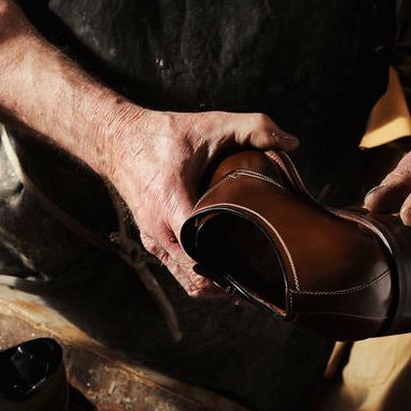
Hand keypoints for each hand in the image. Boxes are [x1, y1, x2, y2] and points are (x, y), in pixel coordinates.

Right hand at [104, 108, 298, 296]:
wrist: (118, 140)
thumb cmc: (164, 134)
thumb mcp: (212, 123)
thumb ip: (255, 127)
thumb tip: (292, 142)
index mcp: (171, 200)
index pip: (202, 246)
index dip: (232, 259)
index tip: (263, 262)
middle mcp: (158, 228)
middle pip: (198, 274)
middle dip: (232, 280)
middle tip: (268, 280)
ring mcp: (153, 240)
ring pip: (188, 281)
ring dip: (219, 286)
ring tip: (253, 284)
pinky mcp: (153, 243)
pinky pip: (179, 272)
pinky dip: (203, 278)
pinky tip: (228, 277)